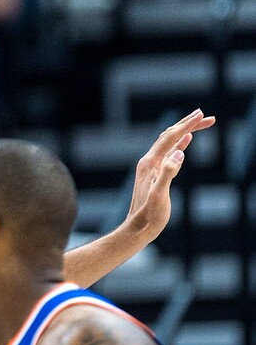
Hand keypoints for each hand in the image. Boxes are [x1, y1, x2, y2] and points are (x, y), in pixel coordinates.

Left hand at [126, 108, 214, 242]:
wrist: (138, 229)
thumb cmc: (149, 215)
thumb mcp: (160, 195)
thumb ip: (168, 173)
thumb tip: (180, 152)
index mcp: (150, 163)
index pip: (170, 138)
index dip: (186, 125)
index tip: (202, 115)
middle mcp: (149, 161)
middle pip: (169, 136)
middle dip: (187, 124)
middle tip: (206, 115)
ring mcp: (151, 167)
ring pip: (169, 143)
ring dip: (185, 131)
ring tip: (200, 122)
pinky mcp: (155, 175)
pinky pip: (168, 154)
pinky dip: (179, 144)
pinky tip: (187, 141)